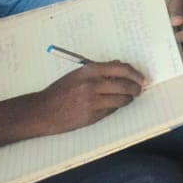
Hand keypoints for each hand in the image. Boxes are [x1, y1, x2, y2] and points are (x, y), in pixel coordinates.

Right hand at [30, 62, 145, 135]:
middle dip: (136, 88)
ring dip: (128, 99)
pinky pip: (111, 110)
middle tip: (139, 90)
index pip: (121, 68)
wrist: (41, 112)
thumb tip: (121, 67)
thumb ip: (99, 70)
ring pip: (121, 99)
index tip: (140, 77)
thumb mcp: (78, 75)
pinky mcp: (91, 115)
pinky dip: (115, 107)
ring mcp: (92, 101)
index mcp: (89, 71)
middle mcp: (92, 84)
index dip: (134, 73)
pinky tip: (113, 106)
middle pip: (125, 84)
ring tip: (128, 98)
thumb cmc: (59, 92)